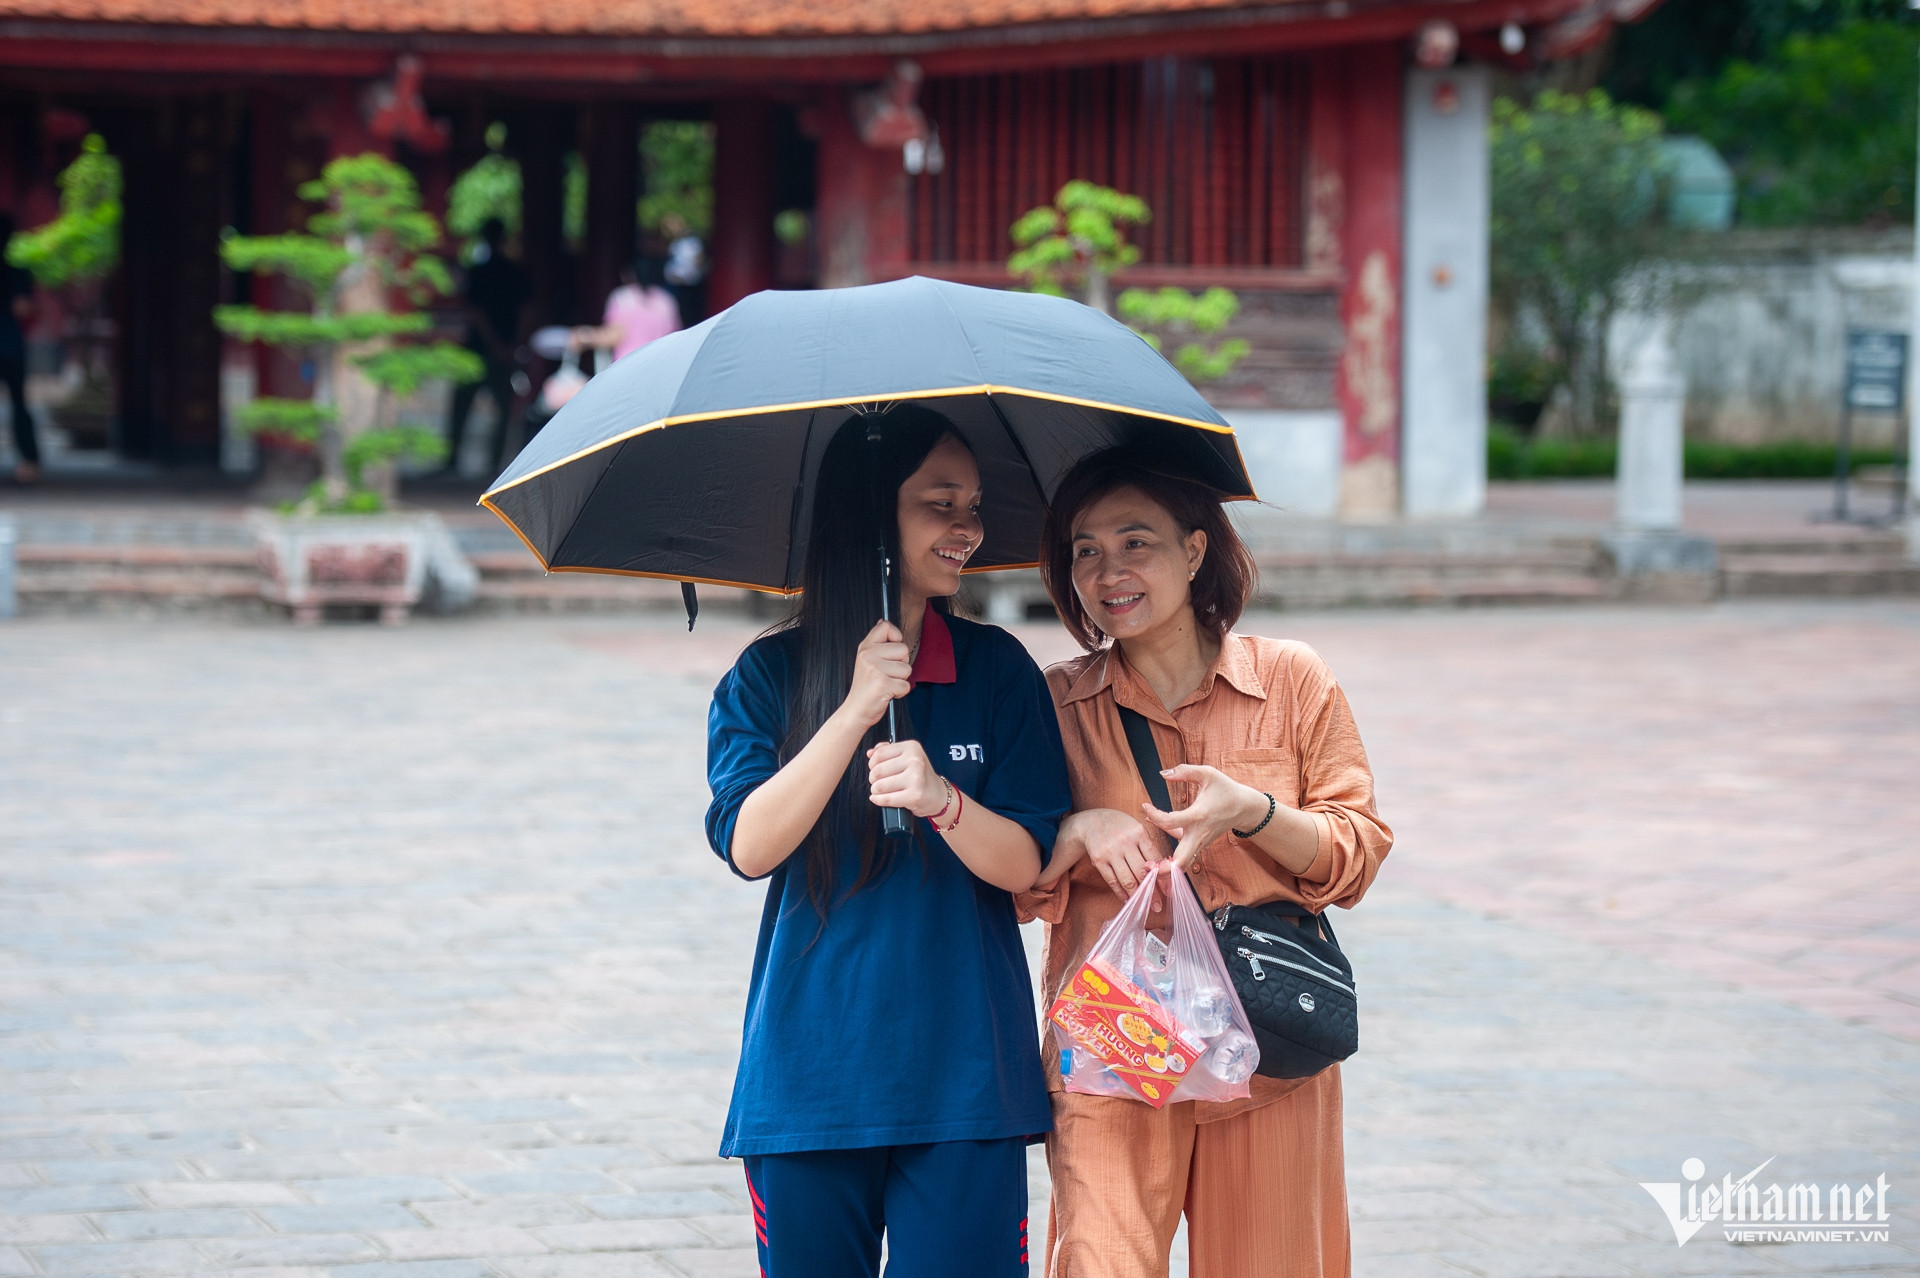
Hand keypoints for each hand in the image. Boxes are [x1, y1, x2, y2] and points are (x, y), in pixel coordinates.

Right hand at [838, 620, 911, 727]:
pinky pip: (906, 685)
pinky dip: (900, 692)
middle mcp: (868, 655)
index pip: (886, 626)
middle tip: (886, 674)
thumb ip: (877, 643)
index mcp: (865, 647)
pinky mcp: (883, 684)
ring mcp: (875, 669)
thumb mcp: (866, 659)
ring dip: (900, 680)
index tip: (890, 651)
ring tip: (885, 683)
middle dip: (900, 665)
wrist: (856, 710)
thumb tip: (883, 621)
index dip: (895, 637)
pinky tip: (887, 693)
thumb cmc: (866, 686)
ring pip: (907, 669)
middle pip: (903, 649)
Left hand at [867, 739, 947, 816]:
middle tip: (878, 781)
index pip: (879, 754)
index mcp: (912, 748)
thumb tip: (870, 753)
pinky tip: (879, 798)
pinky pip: (886, 799)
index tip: (874, 768)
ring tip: (880, 790)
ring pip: (880, 786)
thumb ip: (887, 750)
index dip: (872, 763)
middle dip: (873, 779)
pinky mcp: (915, 795)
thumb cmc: (919, 775)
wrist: (937, 794)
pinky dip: (878, 800)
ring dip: (875, 790)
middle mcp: (915, 761)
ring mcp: (916, 778)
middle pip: (878, 771)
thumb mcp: (906, 756)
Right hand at [1066, 808, 1170, 898]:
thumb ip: (1149, 848)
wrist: (1092, 821)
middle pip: (1142, 872)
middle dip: (1152, 892)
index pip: (1155, 859)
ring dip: (1137, 896)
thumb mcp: (1137, 829)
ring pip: (1127, 880)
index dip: (1163, 878)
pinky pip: (1112, 881)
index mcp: (1139, 833)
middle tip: (1157, 905)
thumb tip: (1164, 872)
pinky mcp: (1098, 860)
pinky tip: (1128, 899)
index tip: (1169, 891)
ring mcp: (1110, 852)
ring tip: (1145, 906)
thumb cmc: (1120, 827)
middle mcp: (1125, 842)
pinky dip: (1121, 893)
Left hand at [1143, 764, 1269, 869]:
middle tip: (1145, 866)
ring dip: (1167, 867)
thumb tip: (1163, 773)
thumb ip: (1184, 771)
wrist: (1245, 808)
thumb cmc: (1226, 789)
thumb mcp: (1207, 774)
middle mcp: (1199, 833)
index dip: (1154, 816)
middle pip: (1180, 860)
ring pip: (1183, 863)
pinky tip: (1158, 848)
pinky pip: (1184, 854)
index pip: (1170, 822)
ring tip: (1149, 864)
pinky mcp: (1201, 844)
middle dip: (1163, 868)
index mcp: (1198, 815)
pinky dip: (1172, 857)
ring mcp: (1201, 842)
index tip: (1145, 806)